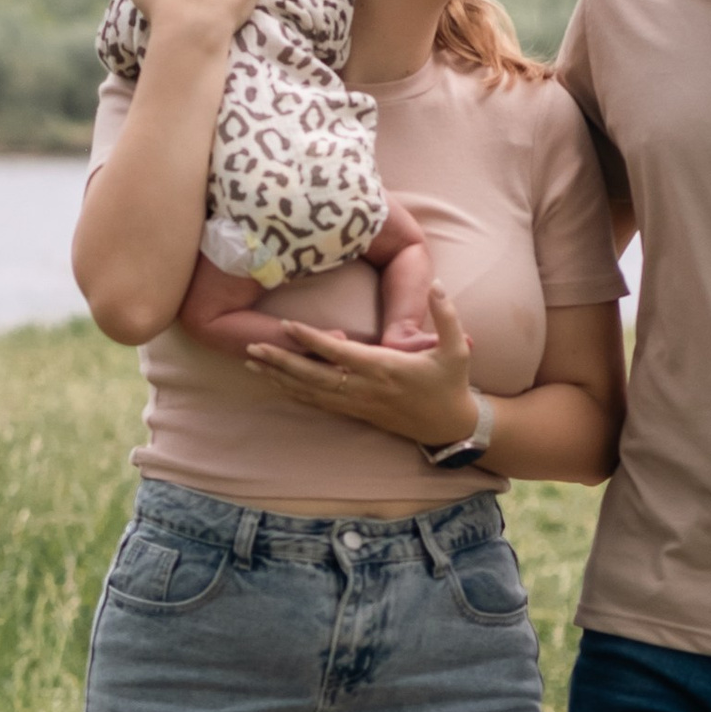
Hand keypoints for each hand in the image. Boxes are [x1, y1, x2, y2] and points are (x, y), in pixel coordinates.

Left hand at [245, 286, 482, 450]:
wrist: (449, 426)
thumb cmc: (451, 384)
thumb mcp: (457, 349)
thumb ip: (447, 316)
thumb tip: (437, 285)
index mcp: (385, 369)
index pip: (340, 352)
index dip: (312, 339)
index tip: (286, 325)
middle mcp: (365, 388)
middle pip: (314, 375)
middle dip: (281, 362)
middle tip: (252, 348)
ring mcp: (357, 403)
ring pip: (310, 392)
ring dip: (280, 378)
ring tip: (252, 364)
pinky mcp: (355, 412)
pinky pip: (318, 403)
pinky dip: (293, 392)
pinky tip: (274, 383)